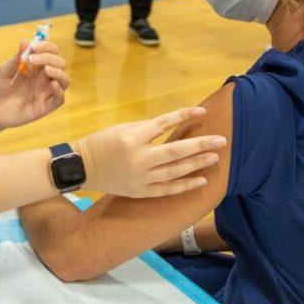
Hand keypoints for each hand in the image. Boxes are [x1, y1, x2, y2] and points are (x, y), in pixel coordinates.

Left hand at [0, 39, 69, 129]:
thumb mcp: (4, 71)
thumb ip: (16, 58)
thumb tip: (25, 41)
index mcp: (36, 66)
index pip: (51, 52)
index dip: (47, 47)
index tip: (35, 46)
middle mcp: (43, 78)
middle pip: (59, 64)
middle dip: (50, 58)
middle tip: (33, 59)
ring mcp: (45, 92)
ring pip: (64, 80)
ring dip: (58, 72)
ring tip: (46, 69)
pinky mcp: (44, 107)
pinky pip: (59, 99)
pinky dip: (59, 91)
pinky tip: (52, 85)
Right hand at [75, 107, 225, 198]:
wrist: (82, 167)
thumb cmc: (101, 142)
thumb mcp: (121, 128)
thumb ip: (147, 129)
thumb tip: (172, 127)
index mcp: (132, 139)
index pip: (163, 124)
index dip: (183, 116)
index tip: (201, 112)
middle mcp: (138, 159)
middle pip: (175, 152)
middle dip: (200, 146)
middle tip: (221, 141)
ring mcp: (140, 178)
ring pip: (175, 172)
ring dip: (197, 164)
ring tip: (214, 157)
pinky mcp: (140, 191)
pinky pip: (167, 189)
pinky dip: (185, 185)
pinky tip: (201, 180)